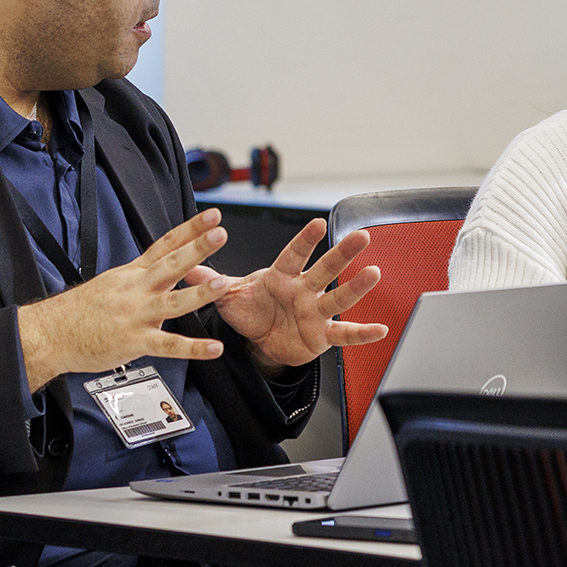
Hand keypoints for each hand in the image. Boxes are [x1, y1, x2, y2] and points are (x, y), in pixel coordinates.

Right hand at [18, 210, 233, 388]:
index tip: (212, 216)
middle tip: (221, 234)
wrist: (49, 334)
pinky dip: (192, 348)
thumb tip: (158, 268)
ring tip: (224, 284)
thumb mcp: (110, 283)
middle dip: (198, 248)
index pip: (165, 245)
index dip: (190, 229)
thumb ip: (139, 277)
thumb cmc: (78, 311)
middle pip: (171, 264)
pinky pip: (168, 346)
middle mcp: (136, 290)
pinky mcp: (134, 341)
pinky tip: (213, 348)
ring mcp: (135, 315)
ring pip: (173, 302)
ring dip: (199, 293)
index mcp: (132, 274)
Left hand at [199, 220, 390, 373]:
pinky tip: (381, 329)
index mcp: (281, 276)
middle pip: (324, 269)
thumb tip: (185, 265)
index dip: (305, 240)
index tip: (318, 224)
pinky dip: (362, 333)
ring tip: (374, 273)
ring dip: (357, 286)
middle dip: (342, 254)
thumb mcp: (229, 295)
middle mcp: (304, 290)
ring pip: (338, 298)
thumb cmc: (252, 311)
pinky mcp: (322, 335)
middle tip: (361, 236)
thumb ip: (211, 279)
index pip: (294, 254)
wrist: (261, 342)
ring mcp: (316, 312)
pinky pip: (344, 334)